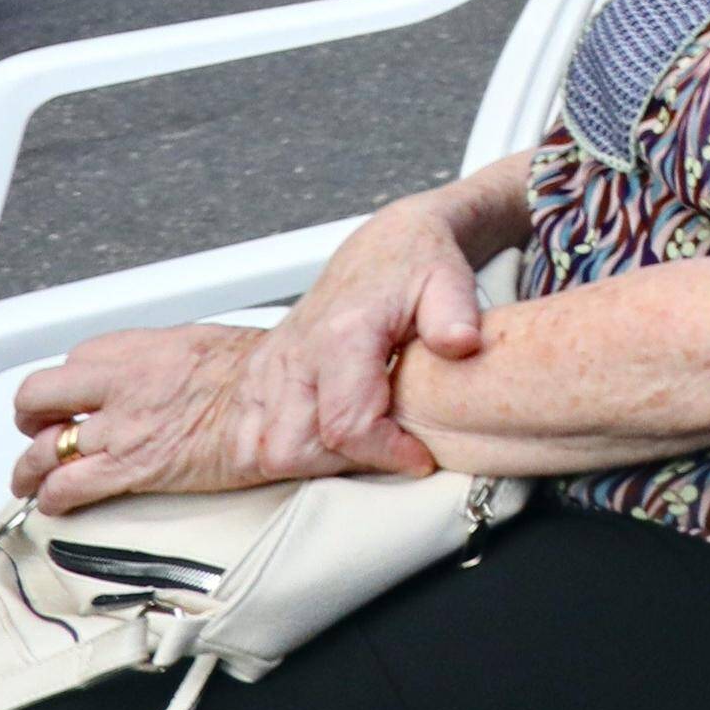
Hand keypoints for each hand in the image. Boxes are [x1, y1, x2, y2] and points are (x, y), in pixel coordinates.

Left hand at [9, 324, 310, 511]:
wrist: (282, 402)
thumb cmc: (263, 373)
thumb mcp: (209, 343)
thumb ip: (173, 358)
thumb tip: (174, 372)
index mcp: (143, 349)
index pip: (78, 359)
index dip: (69, 383)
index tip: (72, 398)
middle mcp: (122, 383)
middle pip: (40, 395)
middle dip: (32, 417)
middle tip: (41, 431)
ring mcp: (122, 426)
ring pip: (44, 449)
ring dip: (30, 469)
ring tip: (30, 480)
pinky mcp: (131, 467)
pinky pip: (67, 486)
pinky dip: (53, 499)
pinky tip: (55, 505)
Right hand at [234, 191, 492, 482]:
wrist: (385, 244)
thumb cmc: (418, 263)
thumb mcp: (450, 280)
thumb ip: (455, 313)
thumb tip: (462, 344)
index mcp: (341, 335)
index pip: (346, 425)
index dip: (386, 453)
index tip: (420, 457)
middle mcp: (295, 353)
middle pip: (292, 448)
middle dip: (343, 464)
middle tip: (390, 450)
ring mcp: (269, 365)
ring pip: (261, 450)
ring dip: (311, 461)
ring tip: (362, 442)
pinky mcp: (258, 374)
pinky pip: (247, 437)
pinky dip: (283, 450)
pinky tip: (327, 438)